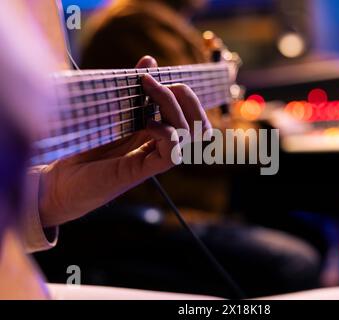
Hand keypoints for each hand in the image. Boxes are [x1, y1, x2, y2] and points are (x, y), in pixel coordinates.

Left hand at [38, 56, 211, 226]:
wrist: (59, 180)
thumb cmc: (82, 144)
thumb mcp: (110, 110)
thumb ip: (132, 88)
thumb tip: (150, 59)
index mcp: (155, 132)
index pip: (191, 114)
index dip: (184, 94)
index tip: (152, 75)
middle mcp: (159, 145)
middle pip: (196, 123)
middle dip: (185, 97)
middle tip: (153, 82)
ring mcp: (152, 159)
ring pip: (187, 134)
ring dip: (172, 107)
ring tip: (148, 92)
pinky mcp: (141, 171)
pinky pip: (172, 153)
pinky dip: (166, 133)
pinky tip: (146, 124)